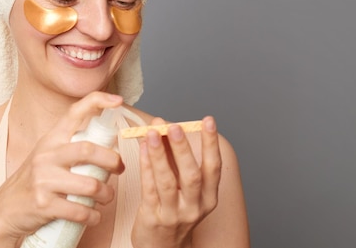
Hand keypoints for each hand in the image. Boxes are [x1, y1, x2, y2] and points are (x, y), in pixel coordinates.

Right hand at [0, 92, 125, 243]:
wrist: (5, 208)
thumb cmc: (35, 180)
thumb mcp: (48, 155)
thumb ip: (71, 146)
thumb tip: (108, 141)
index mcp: (51, 139)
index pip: (75, 112)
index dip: (98, 101)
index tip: (118, 101)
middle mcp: (46, 155)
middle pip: (88, 150)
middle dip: (112, 160)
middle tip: (120, 168)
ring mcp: (43, 179)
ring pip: (90, 185)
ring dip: (106, 194)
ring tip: (106, 197)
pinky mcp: (44, 204)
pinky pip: (80, 211)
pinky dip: (93, 216)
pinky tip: (94, 215)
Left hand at [131, 116, 221, 247]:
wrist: (162, 247)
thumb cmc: (173, 211)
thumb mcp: (184, 189)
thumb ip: (176, 160)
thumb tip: (165, 128)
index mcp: (208, 197)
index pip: (213, 167)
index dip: (211, 143)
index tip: (207, 121)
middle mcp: (195, 206)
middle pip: (192, 174)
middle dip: (182, 148)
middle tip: (173, 126)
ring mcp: (175, 214)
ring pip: (168, 181)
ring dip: (159, 154)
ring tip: (151, 132)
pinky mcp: (153, 217)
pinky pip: (149, 188)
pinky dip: (145, 166)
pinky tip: (142, 150)